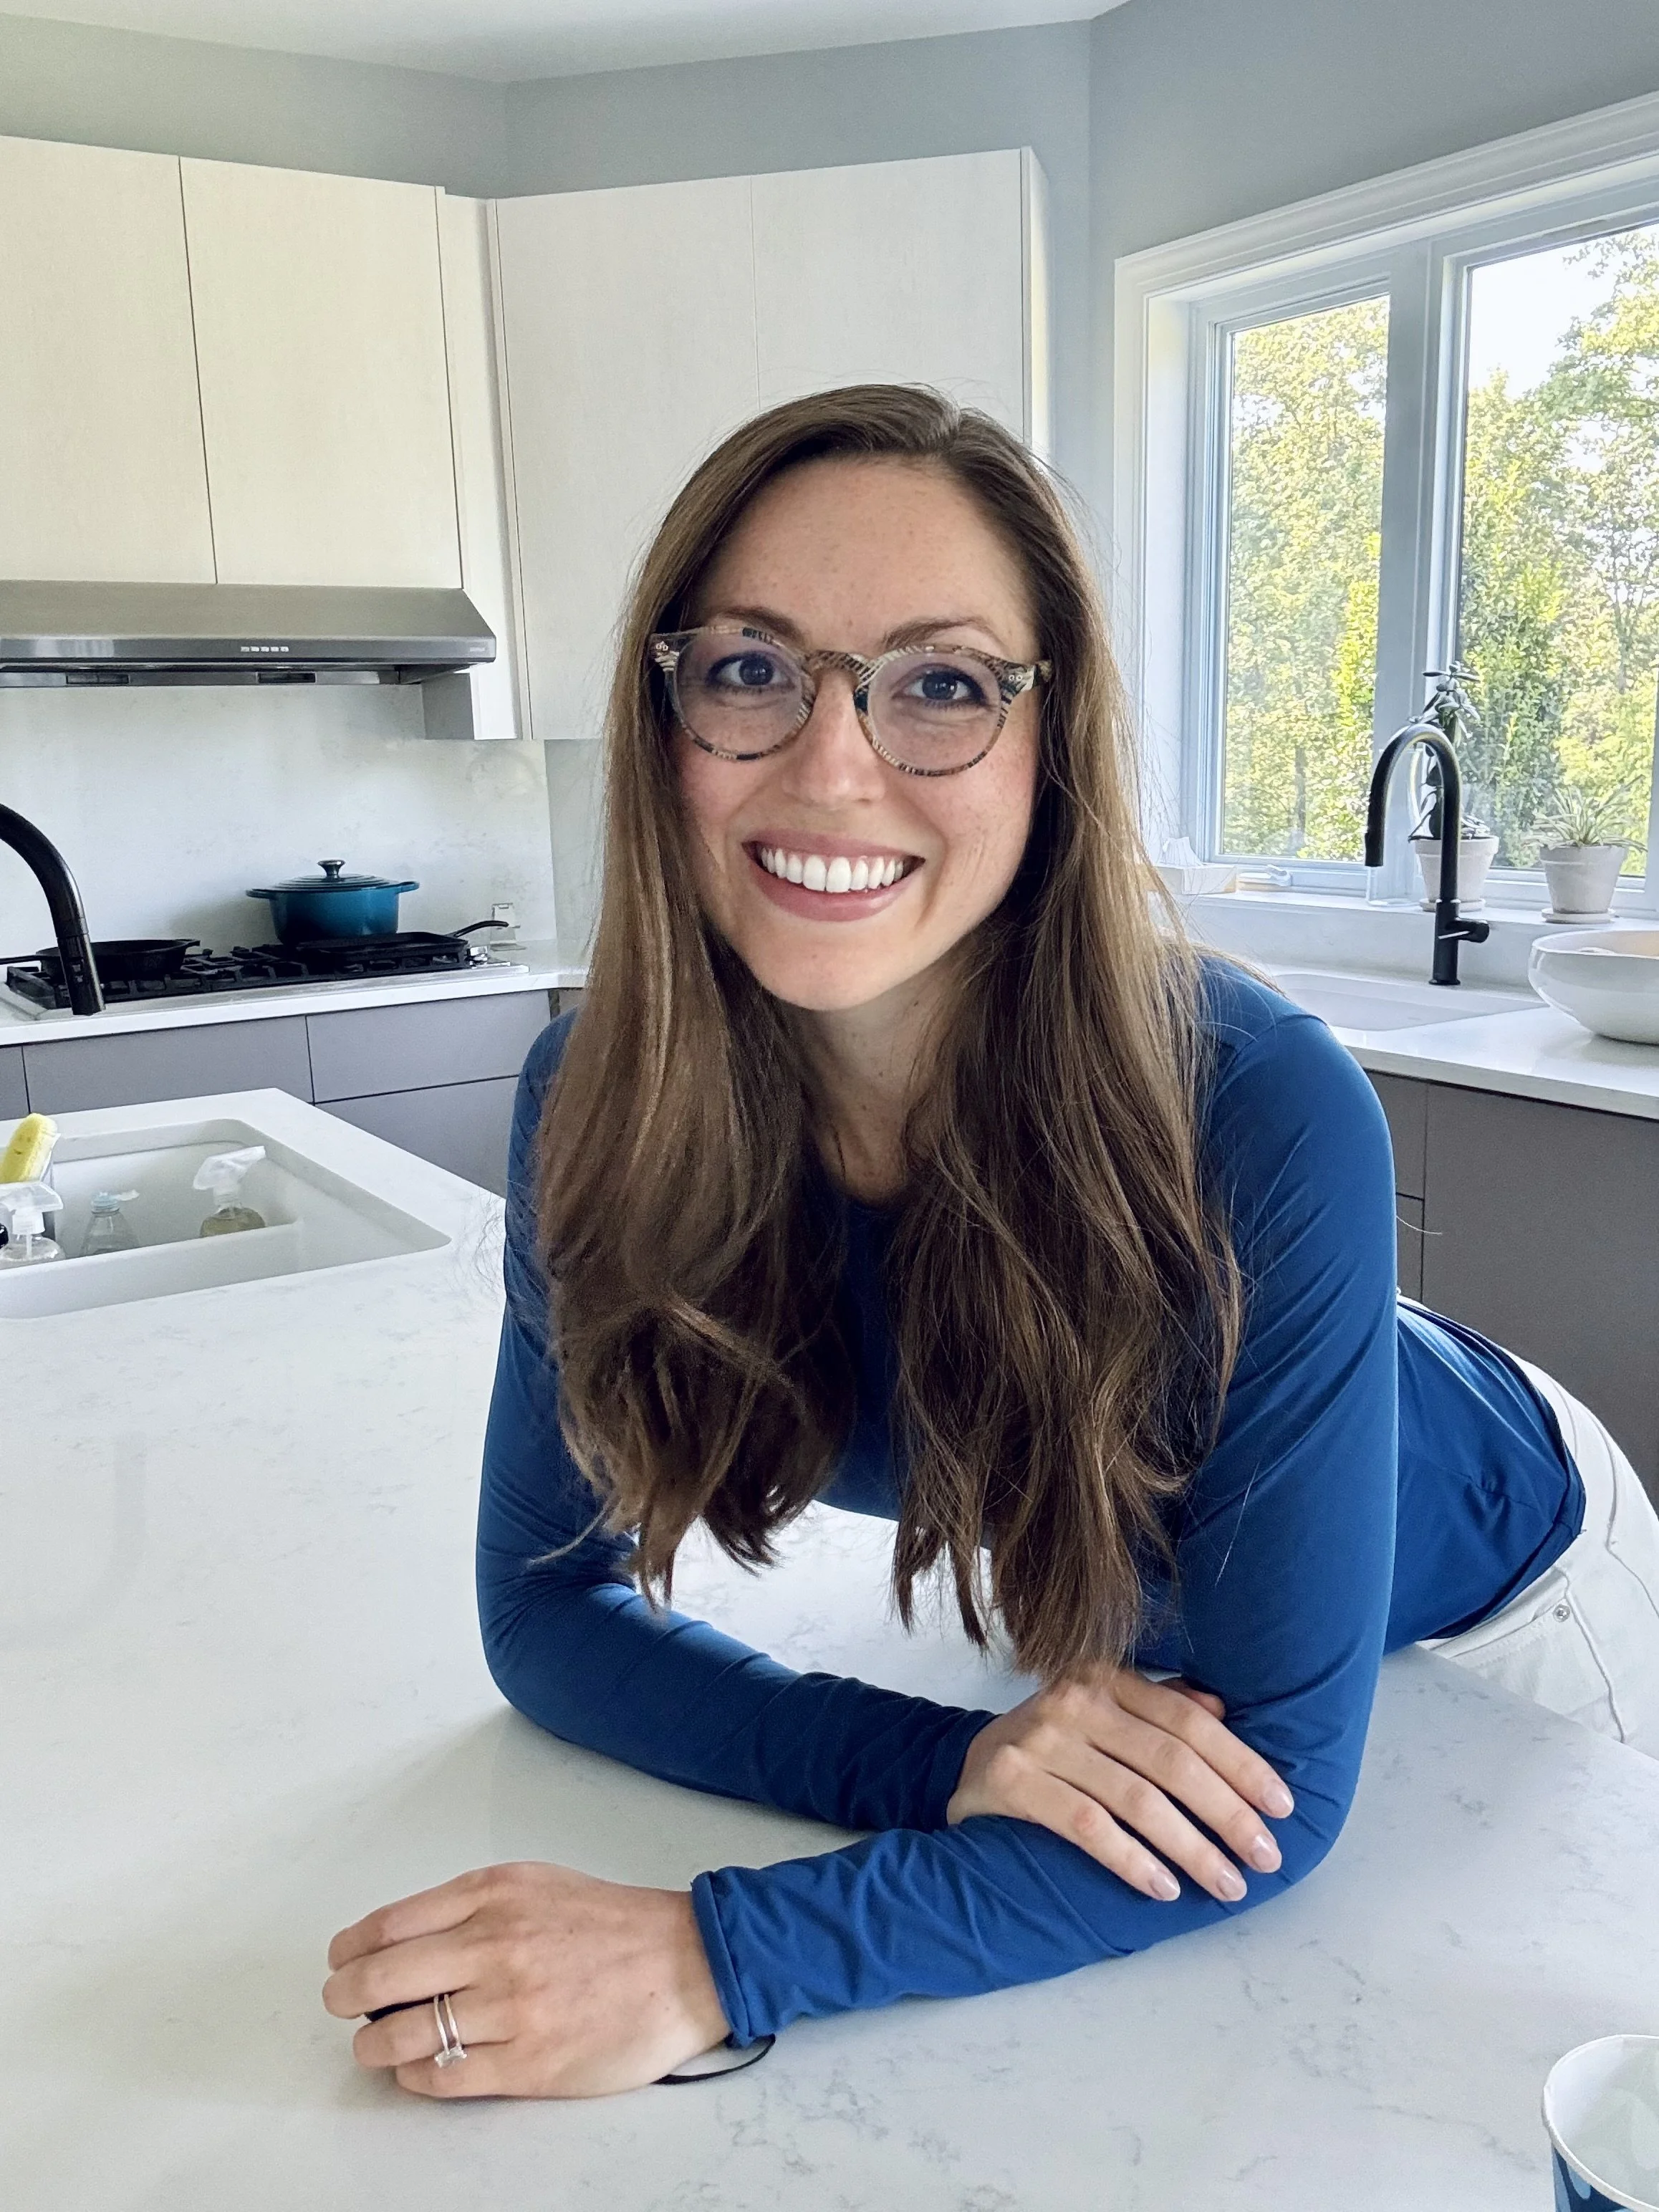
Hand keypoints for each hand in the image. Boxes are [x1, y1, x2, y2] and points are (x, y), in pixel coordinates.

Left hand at [321, 1861, 729, 2097]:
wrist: (686, 1960)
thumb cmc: (611, 1924)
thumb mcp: (534, 1884)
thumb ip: (470, 1906)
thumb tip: (400, 1943)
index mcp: (493, 1894)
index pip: (387, 1924)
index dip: (349, 1950)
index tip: (341, 1962)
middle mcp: (495, 1945)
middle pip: (379, 1980)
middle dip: (345, 1998)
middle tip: (343, 2007)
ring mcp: (511, 2007)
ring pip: (402, 2037)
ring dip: (373, 2047)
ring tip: (374, 2048)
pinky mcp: (529, 2062)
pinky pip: (444, 2078)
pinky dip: (414, 2078)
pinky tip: (416, 2071)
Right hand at [947, 1668, 1293, 1904]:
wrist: (967, 1767)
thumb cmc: (1057, 1746)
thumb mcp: (1105, 1715)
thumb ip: (1160, 1710)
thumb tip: (1224, 1712)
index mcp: (1105, 1676)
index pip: (1188, 1721)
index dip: (1241, 1763)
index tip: (1281, 1806)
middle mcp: (1074, 1699)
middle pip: (1170, 1760)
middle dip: (1228, 1813)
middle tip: (1267, 1856)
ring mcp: (1040, 1739)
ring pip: (1136, 1798)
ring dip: (1191, 1847)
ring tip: (1228, 1884)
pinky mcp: (1012, 1780)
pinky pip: (1087, 1826)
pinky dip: (1131, 1859)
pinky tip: (1164, 1887)